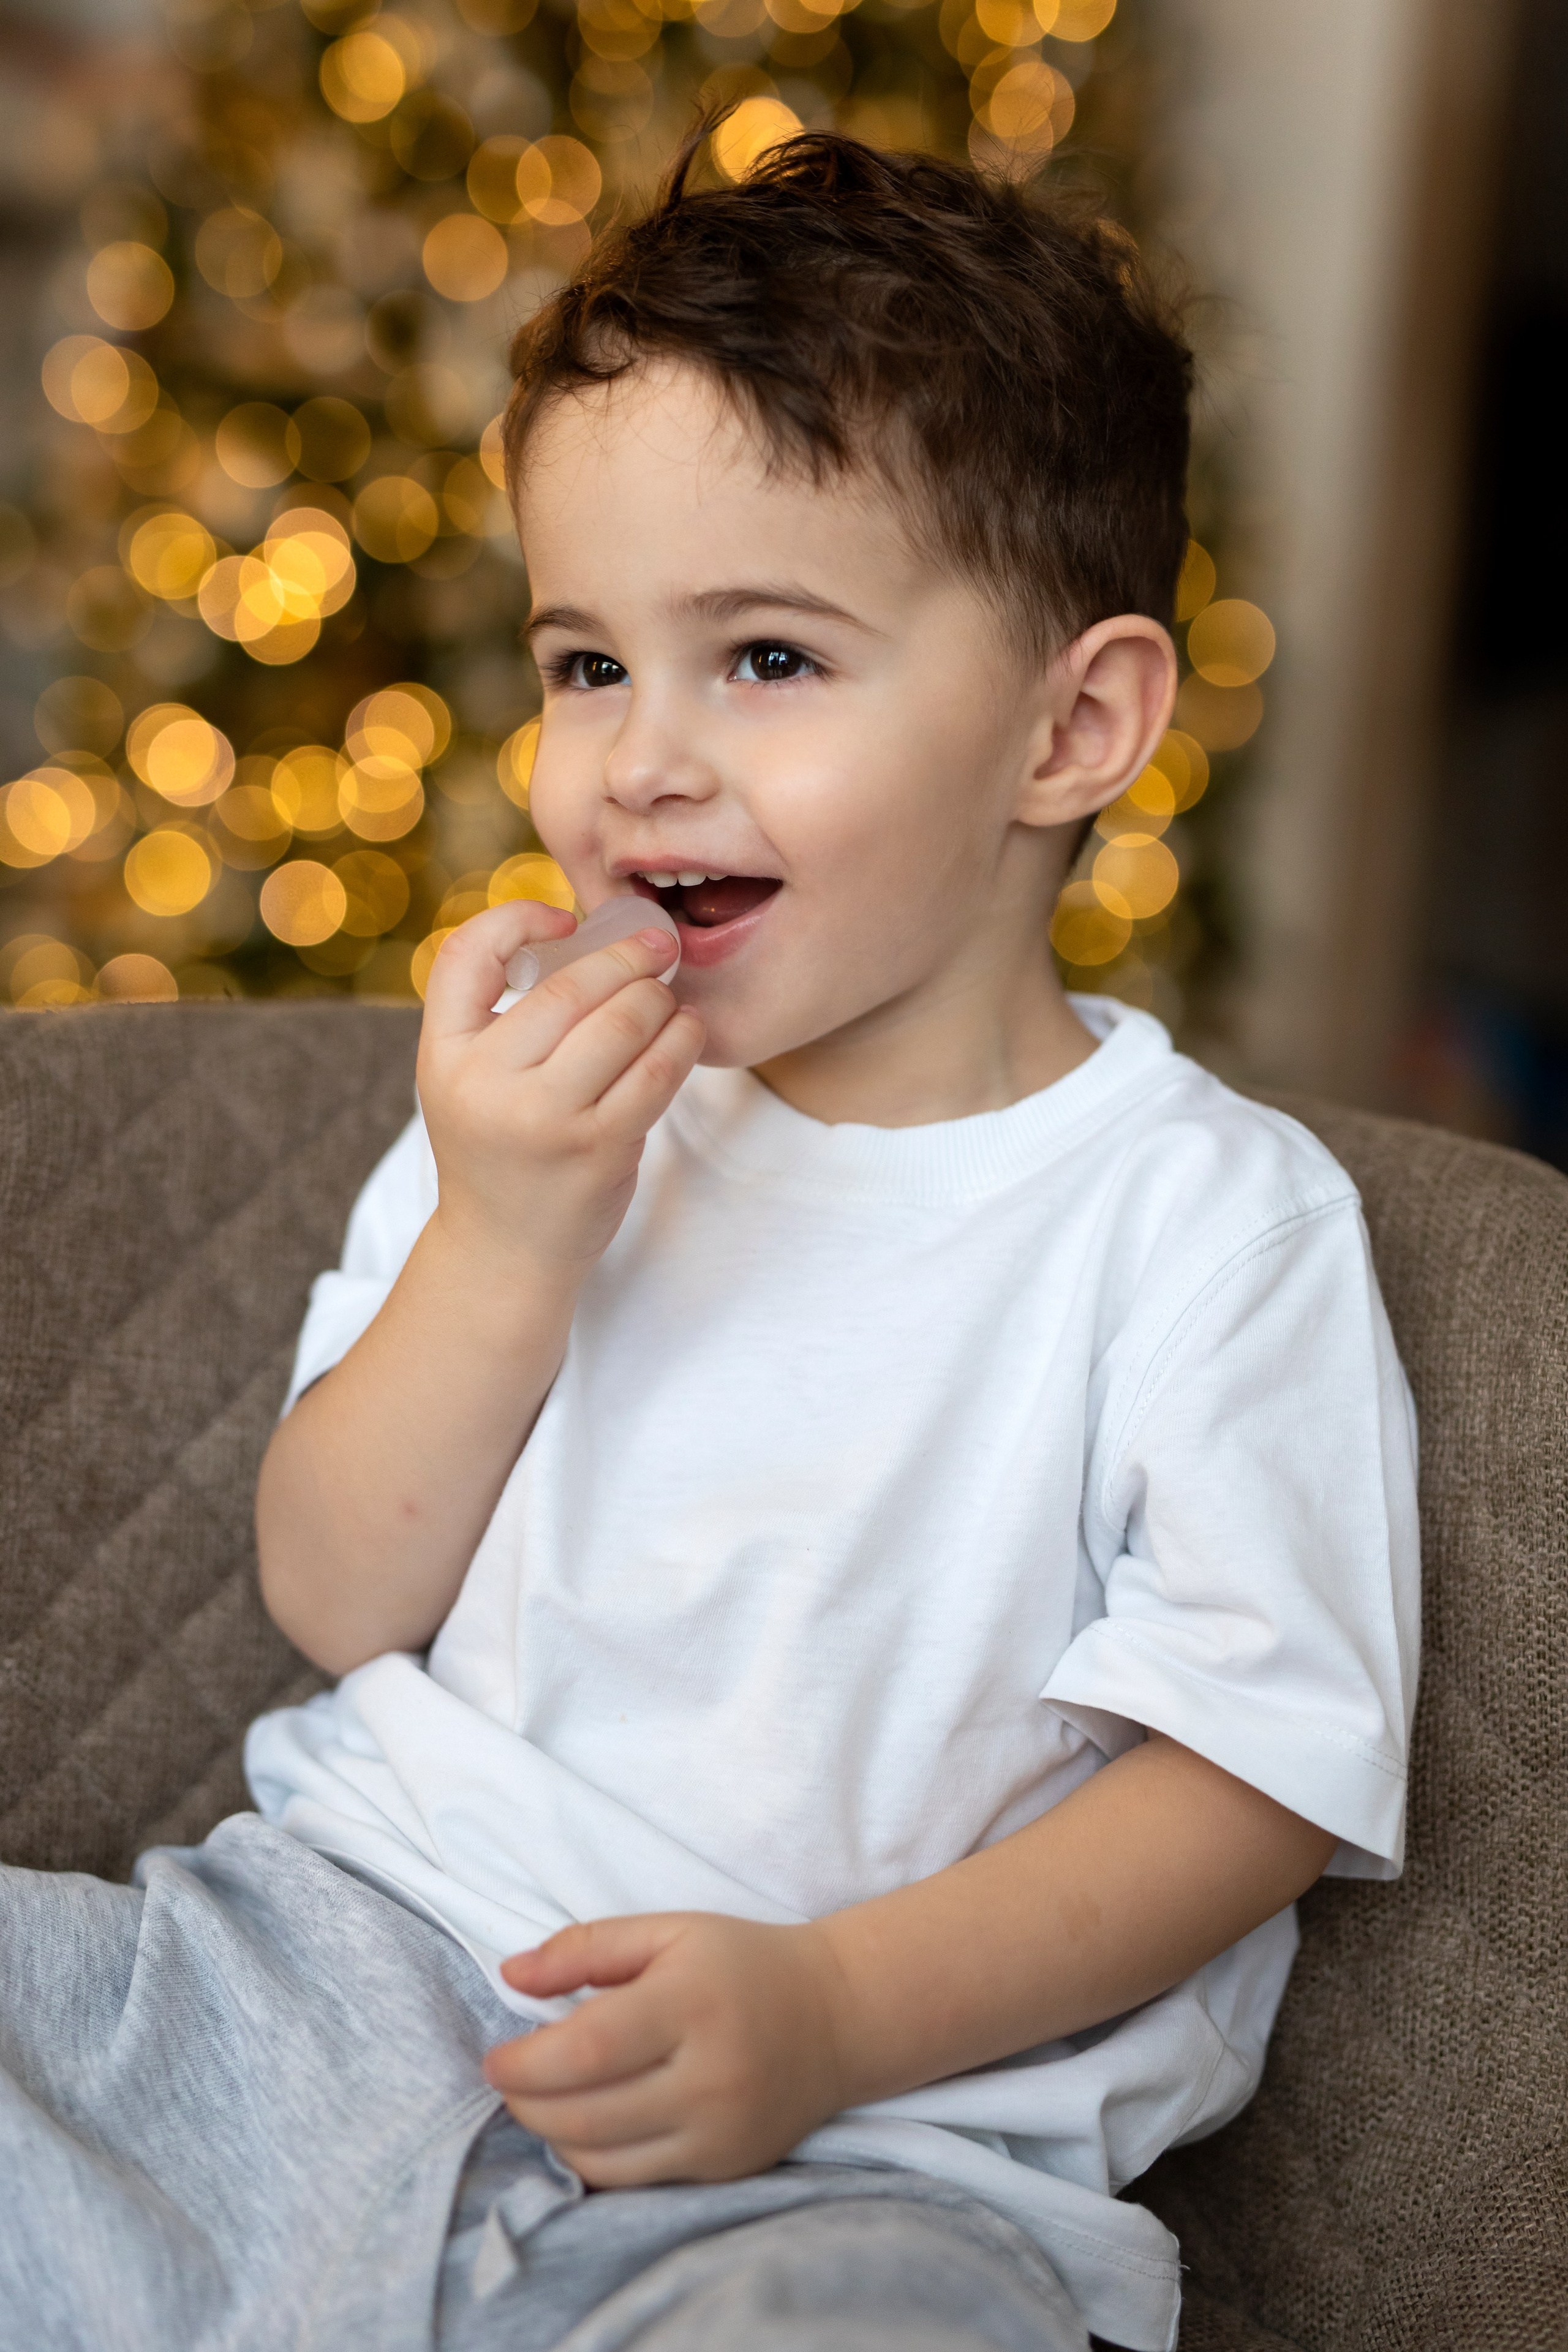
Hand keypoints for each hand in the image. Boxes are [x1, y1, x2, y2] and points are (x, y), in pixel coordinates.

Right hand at [416, 899, 703, 1275]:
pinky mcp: (599, 1148)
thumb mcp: (466, 1078)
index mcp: (444, 1055)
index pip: (466, 954)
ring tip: (668, 994)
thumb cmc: (498, 1147)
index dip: (516, 918)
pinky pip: (656, 1072)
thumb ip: (503, 1016)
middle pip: (567, 987)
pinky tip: (686, 1028)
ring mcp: (545, 1119)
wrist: (504, 1249)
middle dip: (624, 956)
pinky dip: (680, 1039)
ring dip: (657, 997)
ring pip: (620, 1023)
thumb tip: (590, 936)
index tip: (564, 916)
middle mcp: (486, 1084)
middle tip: (657, 943)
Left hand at [482, 1913, 852, 2186]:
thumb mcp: (670, 1932)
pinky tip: (585, 2127)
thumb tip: (512, 1975)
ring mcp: (719, 2133)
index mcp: (692, 2005)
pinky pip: (637, 2183)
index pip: (588, 2049)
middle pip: (586, 2113)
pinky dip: (594, 2161)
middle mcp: (709, 2077)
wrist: (838, 2017)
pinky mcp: (726, 2169)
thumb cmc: (741, 1964)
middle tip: (509, 2080)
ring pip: (604, 2160)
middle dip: (527, 2103)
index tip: (496, 2058)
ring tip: (542, 2102)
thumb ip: (587, 1947)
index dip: (526, 2062)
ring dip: (552, 2136)